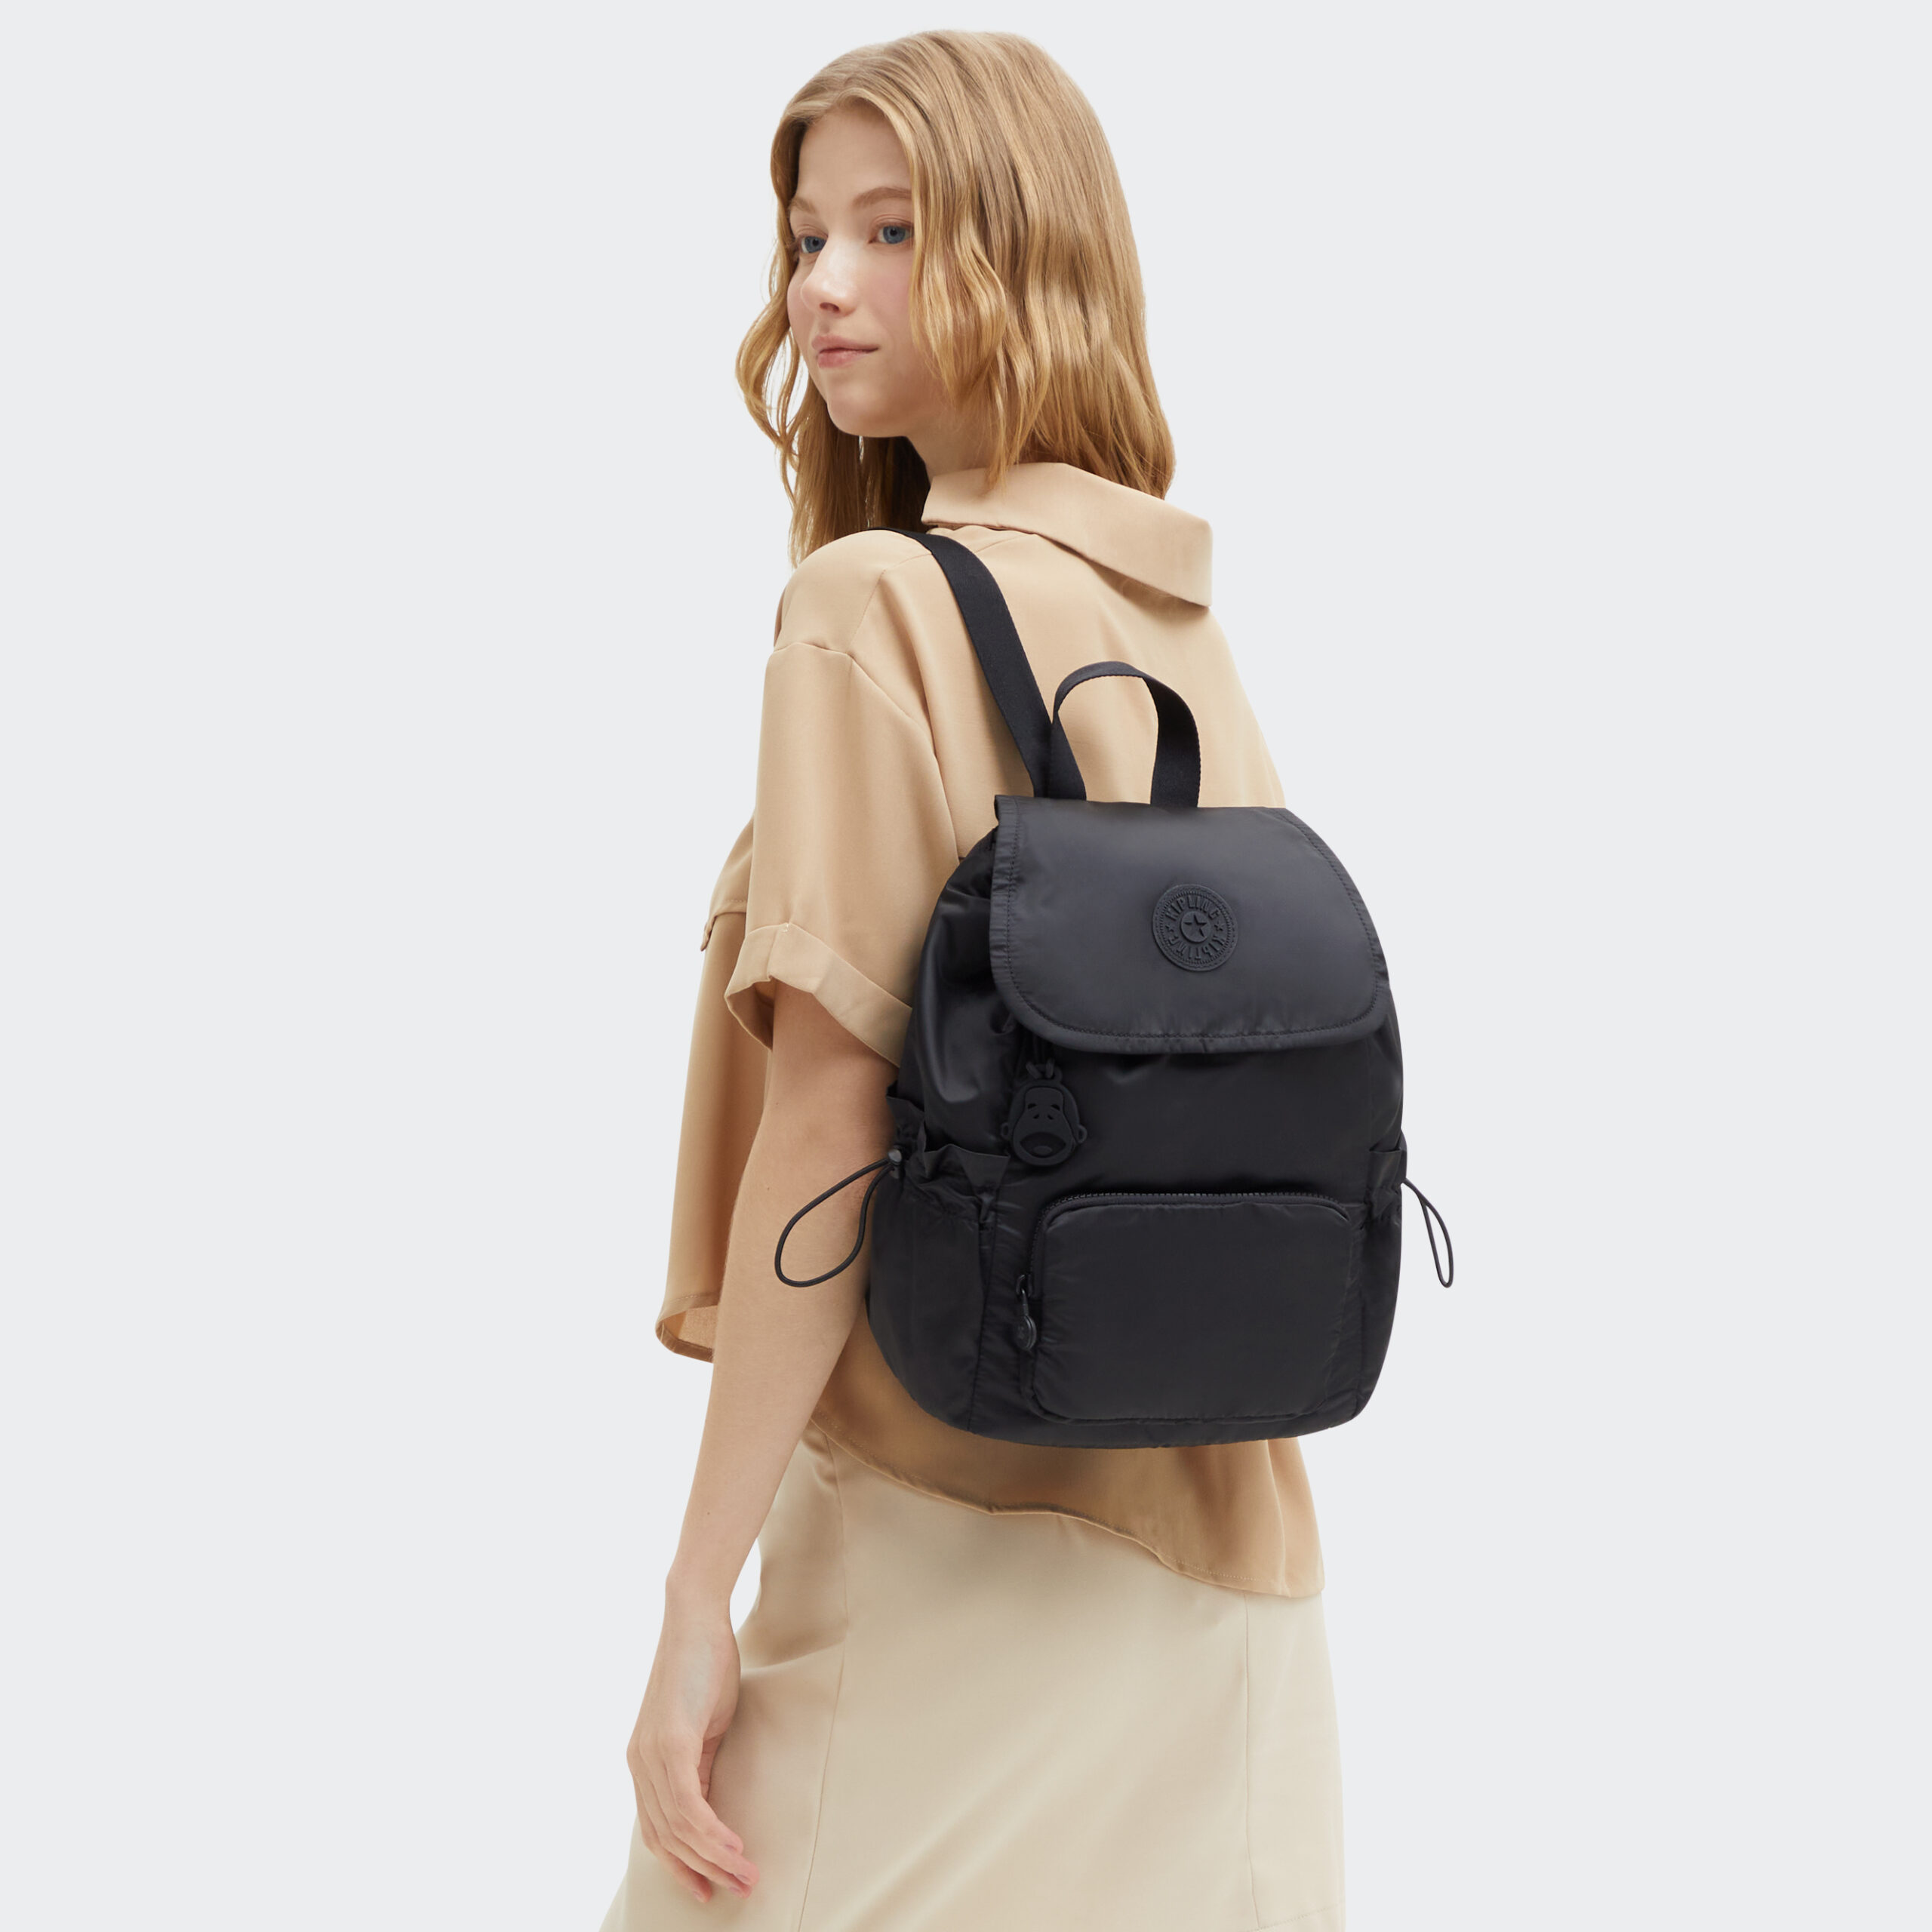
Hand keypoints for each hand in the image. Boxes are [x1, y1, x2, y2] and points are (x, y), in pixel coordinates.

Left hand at [627, 1595, 760, 1904]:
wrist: (695, 1619)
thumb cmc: (703, 1667)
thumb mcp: (700, 1727)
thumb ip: (697, 1767)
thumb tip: (707, 1809)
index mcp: (644, 1763)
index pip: (658, 1832)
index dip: (683, 1866)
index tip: (710, 1889)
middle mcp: (639, 1764)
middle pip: (667, 1839)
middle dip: (704, 1871)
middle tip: (740, 1888)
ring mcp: (651, 1755)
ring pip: (679, 1829)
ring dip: (715, 1859)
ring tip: (746, 1874)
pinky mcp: (669, 1742)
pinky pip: (687, 1804)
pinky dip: (710, 1832)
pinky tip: (734, 1846)